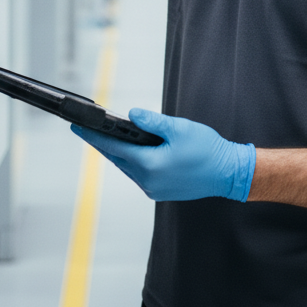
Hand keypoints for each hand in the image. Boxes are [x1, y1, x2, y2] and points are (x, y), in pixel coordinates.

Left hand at [71, 108, 254, 202]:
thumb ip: (151, 121)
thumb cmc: (207, 150)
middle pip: (117, 159)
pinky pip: (139, 174)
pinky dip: (132, 160)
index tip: (78, 127)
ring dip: (118, 152)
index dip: (93, 136)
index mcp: (149, 165)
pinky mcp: (161, 190)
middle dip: (103, 143)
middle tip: (88, 130)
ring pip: (128, 167)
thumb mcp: (178, 128)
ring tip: (107, 137)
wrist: (228, 173)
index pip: (113, 147)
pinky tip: (131, 150)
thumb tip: (130, 115)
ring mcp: (154, 188)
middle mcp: (148, 181)